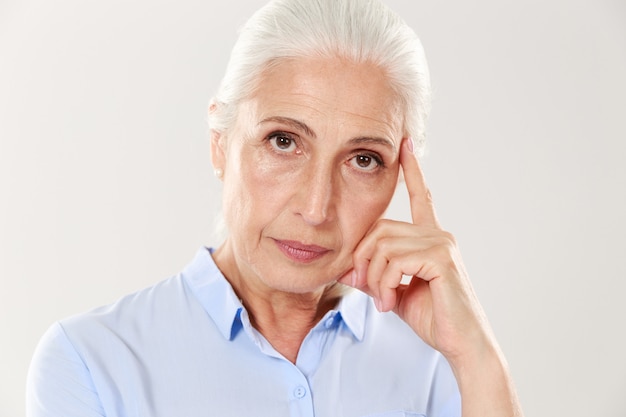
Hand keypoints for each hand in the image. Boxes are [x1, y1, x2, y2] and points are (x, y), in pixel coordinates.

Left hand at [339, 138, 493, 363]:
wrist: (461, 344)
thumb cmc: (432, 317)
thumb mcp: (392, 291)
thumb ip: (372, 274)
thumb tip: (346, 267)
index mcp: (429, 237)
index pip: (420, 196)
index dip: (412, 170)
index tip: (406, 143)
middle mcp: (437, 233)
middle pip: (380, 228)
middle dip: (362, 258)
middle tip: (364, 286)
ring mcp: (441, 243)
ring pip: (383, 245)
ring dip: (373, 278)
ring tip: (383, 301)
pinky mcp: (441, 257)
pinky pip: (394, 260)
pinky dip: (383, 284)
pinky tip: (391, 303)